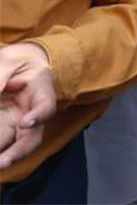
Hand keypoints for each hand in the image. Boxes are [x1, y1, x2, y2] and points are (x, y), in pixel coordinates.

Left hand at [0, 43, 56, 173]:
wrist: (21, 65)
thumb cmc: (19, 60)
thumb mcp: (9, 60)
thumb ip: (0, 75)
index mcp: (41, 91)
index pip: (46, 106)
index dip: (38, 116)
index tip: (25, 122)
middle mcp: (33, 112)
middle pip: (33, 137)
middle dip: (18, 152)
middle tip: (2, 162)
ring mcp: (20, 123)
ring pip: (18, 146)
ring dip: (7, 157)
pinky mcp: (8, 130)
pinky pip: (4, 142)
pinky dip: (1, 151)